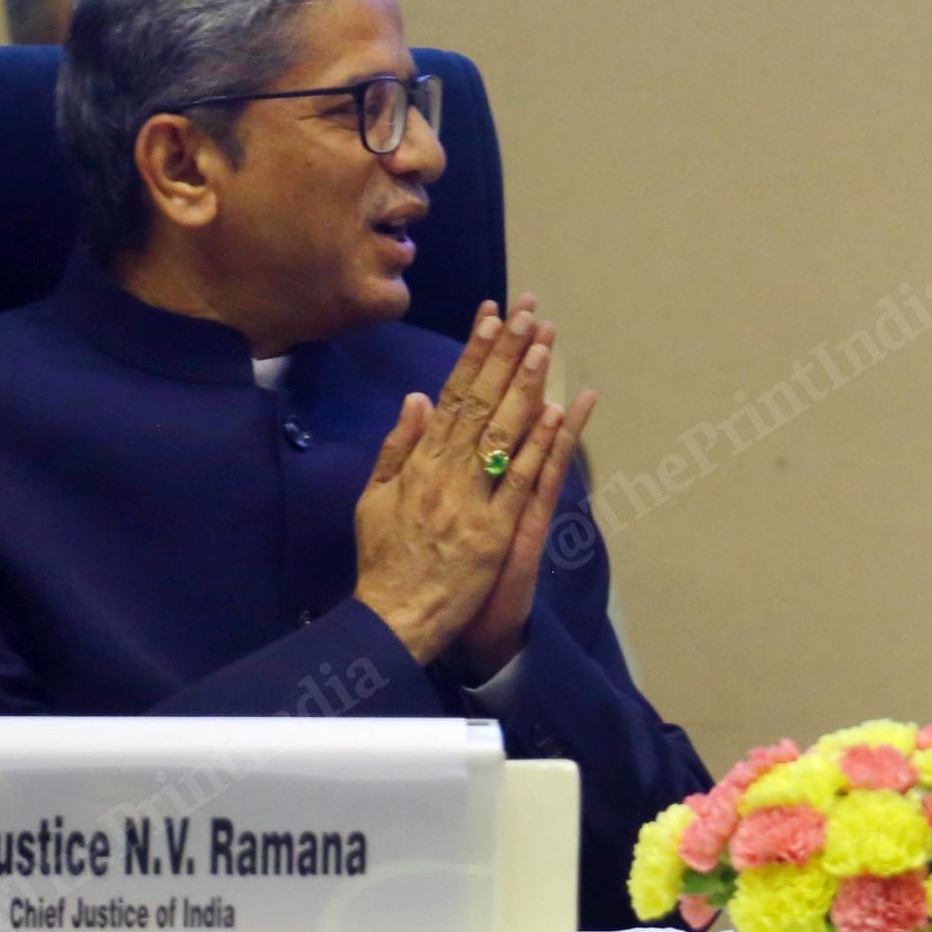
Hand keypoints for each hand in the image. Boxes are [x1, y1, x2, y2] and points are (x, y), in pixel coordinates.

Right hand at [352, 295, 580, 664]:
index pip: (452, 396)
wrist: (395, 619)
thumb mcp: (374, 498)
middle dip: (506, 355)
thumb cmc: (385, 558)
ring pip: (505, 432)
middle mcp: (446, 475)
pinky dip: (540, 446)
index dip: (473, 354)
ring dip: (528, 385)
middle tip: (528, 313)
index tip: (490, 317)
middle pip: (482, 403)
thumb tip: (418, 396)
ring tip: (546, 344)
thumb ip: (397, 447)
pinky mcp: (498, 533)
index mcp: (418, 464)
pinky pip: (522, 482)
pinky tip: (556, 410)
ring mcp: (474, 502)